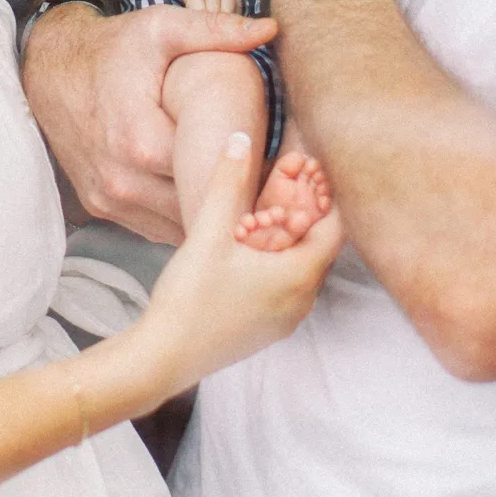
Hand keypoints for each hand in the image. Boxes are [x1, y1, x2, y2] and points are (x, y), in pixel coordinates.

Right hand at [21, 0, 275, 242]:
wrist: (50, 69)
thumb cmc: (111, 48)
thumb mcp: (161, 27)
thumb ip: (215, 30)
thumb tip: (269, 30)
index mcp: (140, 140)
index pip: (210, 176)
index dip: (248, 173)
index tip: (281, 168)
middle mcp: (122, 179)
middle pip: (198, 208)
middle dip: (235, 199)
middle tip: (275, 190)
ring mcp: (110, 198)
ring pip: (178, 227)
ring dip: (210, 214)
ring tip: (245, 195)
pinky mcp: (103, 206)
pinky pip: (155, 227)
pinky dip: (181, 217)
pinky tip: (207, 198)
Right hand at [134, 132, 340, 396]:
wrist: (162, 358)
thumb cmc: (189, 299)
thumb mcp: (209, 232)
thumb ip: (227, 182)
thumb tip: (239, 138)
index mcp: (299, 278)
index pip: (333, 228)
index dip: (322, 195)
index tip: (306, 171)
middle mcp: (301, 303)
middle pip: (317, 247)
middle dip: (304, 213)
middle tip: (286, 183)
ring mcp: (284, 321)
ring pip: (299, 268)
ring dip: (287, 239)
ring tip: (263, 212)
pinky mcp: (264, 330)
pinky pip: (283, 287)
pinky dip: (275, 262)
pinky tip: (245, 250)